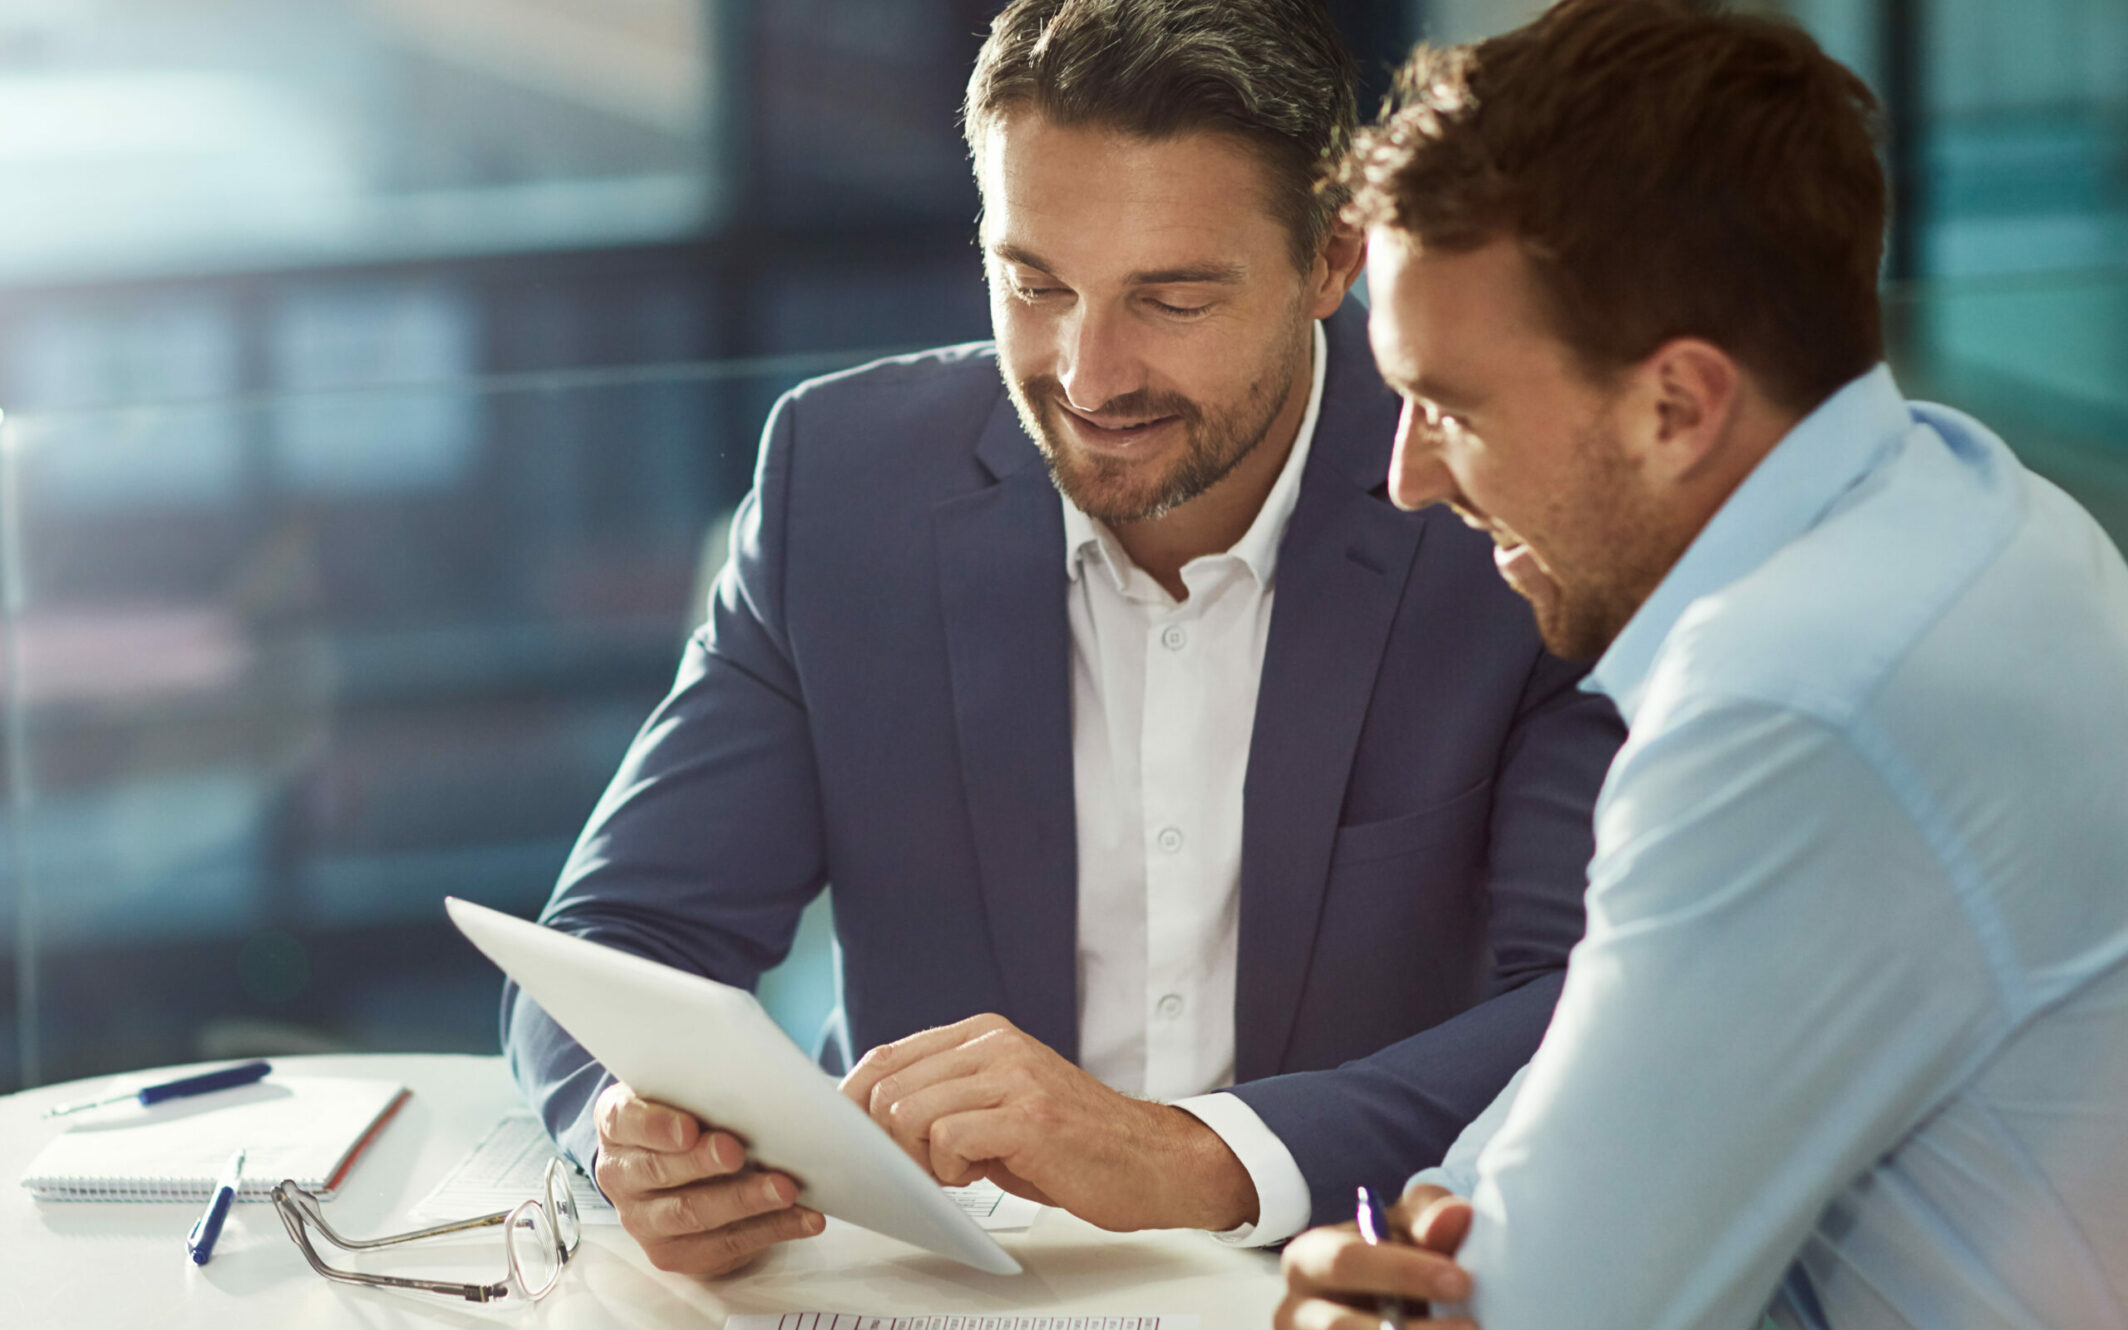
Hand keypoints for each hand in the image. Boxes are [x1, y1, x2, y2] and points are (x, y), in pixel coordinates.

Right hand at [591, 1081, 823, 1275]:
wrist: (679, 1164)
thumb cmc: (691, 1115)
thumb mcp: (689, 1089)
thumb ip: (718, 1080)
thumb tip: (815, 1068)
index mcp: (618, 1123)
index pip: (625, 1121)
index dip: (655, 1126)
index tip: (689, 1128)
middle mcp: (620, 1174)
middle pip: (658, 1172)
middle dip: (703, 1163)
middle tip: (739, 1152)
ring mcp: (643, 1219)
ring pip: (691, 1214)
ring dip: (744, 1201)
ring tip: (785, 1190)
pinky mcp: (674, 1253)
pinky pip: (724, 1245)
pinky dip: (769, 1230)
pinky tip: (802, 1217)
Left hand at [839, 1013, 1257, 1231]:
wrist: (1153, 1161)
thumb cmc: (1074, 1144)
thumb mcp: (1001, 1103)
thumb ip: (947, 1095)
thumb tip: (871, 1114)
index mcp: (985, 1033)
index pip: (887, 1057)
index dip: (855, 1104)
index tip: (853, 1141)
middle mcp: (996, 1043)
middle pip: (887, 1086)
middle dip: (887, 1141)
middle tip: (924, 1169)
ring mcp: (1012, 1075)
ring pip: (908, 1112)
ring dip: (921, 1159)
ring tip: (961, 1170)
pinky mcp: (1027, 1115)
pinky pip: (946, 1139)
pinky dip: (950, 1170)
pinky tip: (982, 1174)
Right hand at [1276, 1183, 1477, 1329]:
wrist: (1380, 1302)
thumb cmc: (1392, 1259)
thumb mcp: (1406, 1229)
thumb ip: (1430, 1218)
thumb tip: (1456, 1215)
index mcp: (1308, 1259)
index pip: (1347, 1261)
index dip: (1404, 1272)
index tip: (1461, 1282)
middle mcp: (1295, 1311)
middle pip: (1340, 1327)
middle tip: (1471, 1326)